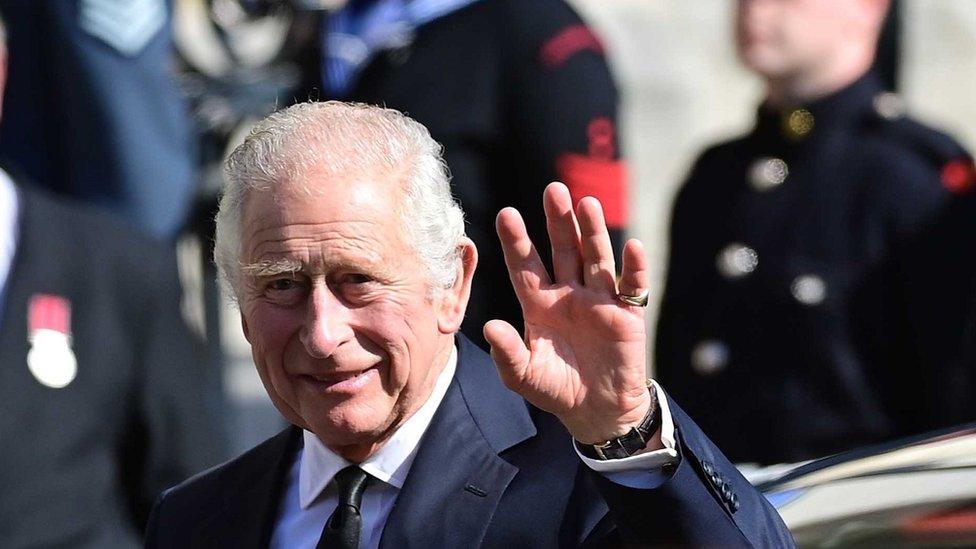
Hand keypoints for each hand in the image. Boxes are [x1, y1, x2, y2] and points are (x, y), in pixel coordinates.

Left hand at [485, 182, 654, 444]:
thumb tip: (490, 326)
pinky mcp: (626, 314)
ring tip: (587, 203)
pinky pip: (632, 287)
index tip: (505, 213)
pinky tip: (633, 247)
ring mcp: (598, 300)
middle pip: (563, 250)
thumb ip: (507, 353)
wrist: (596, 411)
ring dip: (592, 231)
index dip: (517, 240)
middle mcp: (568, 294)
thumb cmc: (555, 389)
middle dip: (558, 221)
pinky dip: (634, 268)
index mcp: (539, 304)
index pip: (525, 266)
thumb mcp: (524, 376)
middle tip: (553, 190)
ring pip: (595, 258)